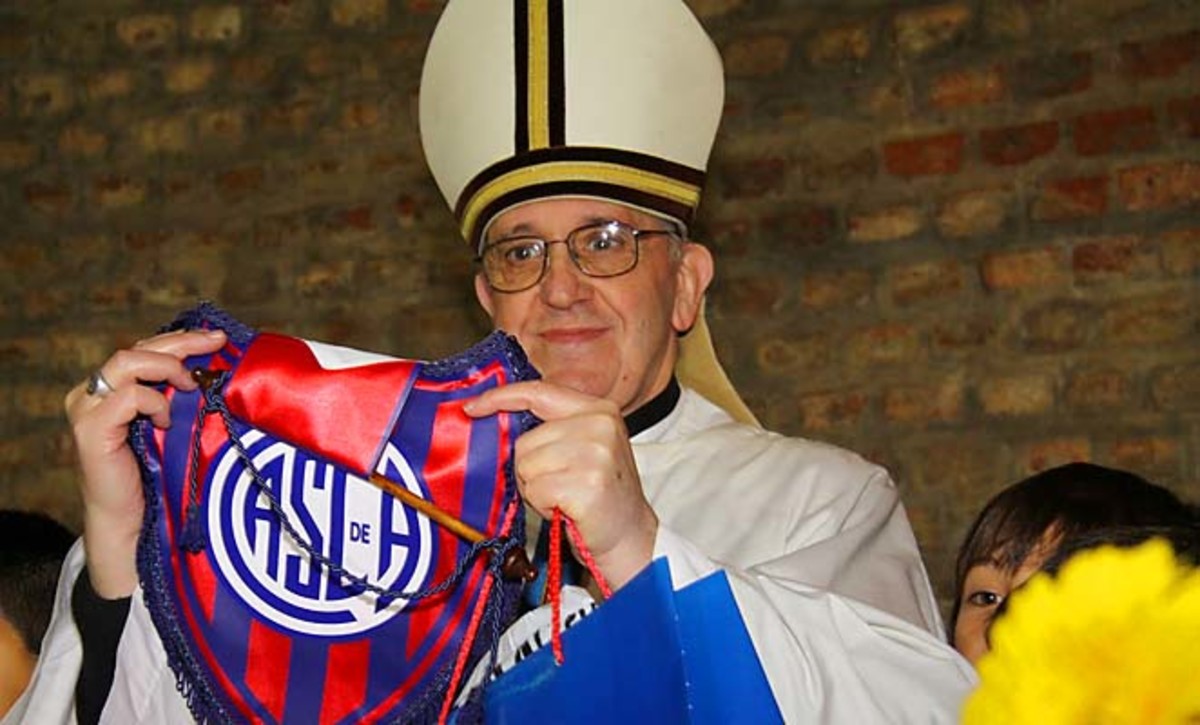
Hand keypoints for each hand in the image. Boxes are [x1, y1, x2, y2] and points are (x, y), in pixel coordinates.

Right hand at [64, 328, 226, 597]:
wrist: (134, 524)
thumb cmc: (159, 478)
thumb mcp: (176, 428)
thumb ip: (183, 398)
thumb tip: (220, 369)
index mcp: (113, 390)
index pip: (145, 349)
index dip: (181, 340)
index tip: (218, 338)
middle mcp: (93, 394)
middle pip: (137, 349)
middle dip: (182, 343)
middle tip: (216, 343)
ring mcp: (87, 409)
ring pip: (127, 361)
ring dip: (168, 367)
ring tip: (192, 386)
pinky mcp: (90, 430)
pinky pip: (127, 396)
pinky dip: (154, 402)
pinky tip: (168, 421)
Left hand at [463, 380, 657, 589]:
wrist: (630, 536)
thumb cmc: (598, 495)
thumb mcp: (583, 447)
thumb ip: (550, 429)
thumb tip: (496, 420)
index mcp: (598, 409)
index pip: (537, 392)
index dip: (499, 398)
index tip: (472, 408)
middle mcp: (600, 424)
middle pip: (526, 440)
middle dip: (530, 468)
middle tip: (560, 485)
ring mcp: (596, 452)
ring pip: (526, 465)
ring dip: (537, 489)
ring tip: (565, 496)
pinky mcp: (588, 482)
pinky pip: (536, 489)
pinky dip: (544, 505)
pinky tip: (567, 508)